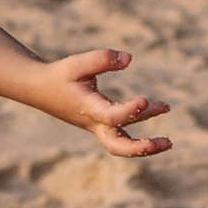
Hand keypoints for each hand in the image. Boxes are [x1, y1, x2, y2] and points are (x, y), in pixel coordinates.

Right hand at [42, 47, 171, 159]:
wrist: (40, 88)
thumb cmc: (59, 75)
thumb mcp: (77, 63)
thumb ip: (103, 58)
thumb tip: (129, 59)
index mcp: (88, 109)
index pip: (112, 117)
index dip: (130, 111)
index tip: (146, 100)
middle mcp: (94, 123)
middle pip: (118, 147)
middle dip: (142, 148)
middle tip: (167, 142)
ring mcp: (96, 126)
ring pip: (121, 144)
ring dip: (145, 143)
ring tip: (168, 134)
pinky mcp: (99, 124)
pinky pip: (120, 134)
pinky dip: (137, 133)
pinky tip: (151, 110)